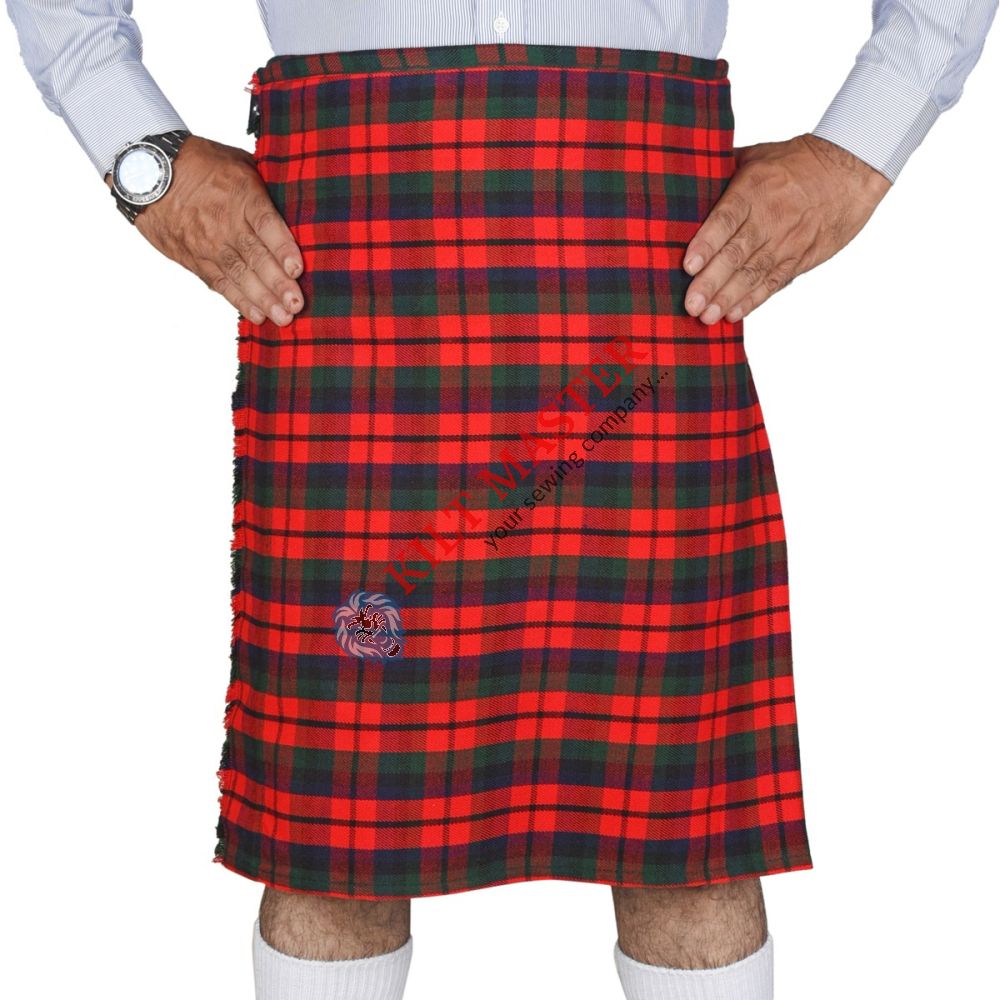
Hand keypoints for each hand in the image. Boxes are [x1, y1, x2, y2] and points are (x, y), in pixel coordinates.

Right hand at [104, 135, 303, 325]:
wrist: (148, 173)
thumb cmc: (201, 164)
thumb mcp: (238, 163)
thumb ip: (266, 187)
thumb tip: (297, 206)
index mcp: (241, 195)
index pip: (265, 224)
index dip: (282, 248)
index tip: (297, 269)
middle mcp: (225, 223)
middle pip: (254, 256)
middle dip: (277, 284)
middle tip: (296, 305)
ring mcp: (208, 244)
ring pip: (239, 276)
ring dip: (262, 300)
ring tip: (283, 318)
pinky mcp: (195, 260)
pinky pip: (220, 284)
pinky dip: (240, 301)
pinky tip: (259, 315)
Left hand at [682, 132, 892, 323]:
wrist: (850, 171)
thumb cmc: (796, 162)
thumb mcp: (757, 155)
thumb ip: (722, 171)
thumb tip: (687, 179)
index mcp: (754, 189)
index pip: (726, 219)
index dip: (707, 244)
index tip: (687, 266)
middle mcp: (770, 217)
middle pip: (737, 253)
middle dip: (711, 281)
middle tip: (691, 304)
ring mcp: (786, 241)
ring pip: (754, 273)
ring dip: (728, 298)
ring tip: (707, 317)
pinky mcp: (800, 258)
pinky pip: (774, 282)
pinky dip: (753, 300)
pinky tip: (734, 314)